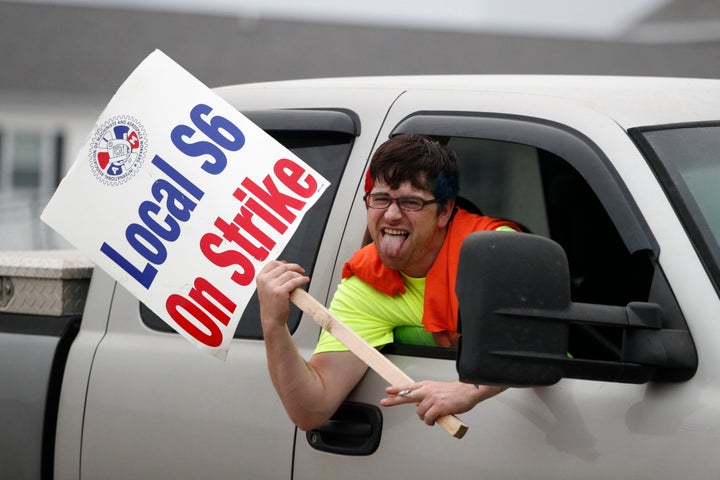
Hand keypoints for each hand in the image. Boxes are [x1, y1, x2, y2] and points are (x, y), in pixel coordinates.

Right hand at [257, 260, 308, 331]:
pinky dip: (302, 279)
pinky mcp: (280, 291)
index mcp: (260, 277)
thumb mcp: (267, 288)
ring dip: (299, 274)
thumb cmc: (271, 304)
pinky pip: (294, 281)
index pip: (273, 263)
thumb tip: (284, 263)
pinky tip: (305, 280)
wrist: (271, 319)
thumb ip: (273, 276)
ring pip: (289, 274)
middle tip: (301, 271)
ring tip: (303, 277)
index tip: (291, 266)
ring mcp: (271, 286)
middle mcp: (264, 280)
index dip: (284, 263)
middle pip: (283, 267)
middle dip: (294, 267)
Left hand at [381, 380, 506, 425]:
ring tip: (431, 417)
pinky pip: (428, 418)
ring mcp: (432, 398)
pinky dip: (430, 422)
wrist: (467, 391)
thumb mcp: (436, 388)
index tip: (388, 391)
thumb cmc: (454, 392)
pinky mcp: (438, 407)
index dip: (397, 389)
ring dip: (424, 418)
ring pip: (419, 412)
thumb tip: (419, 405)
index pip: (408, 387)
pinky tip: (433, 421)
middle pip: (407, 395)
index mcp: (426, 385)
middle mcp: (427, 390)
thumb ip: (426, 395)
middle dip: (394, 399)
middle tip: (384, 401)